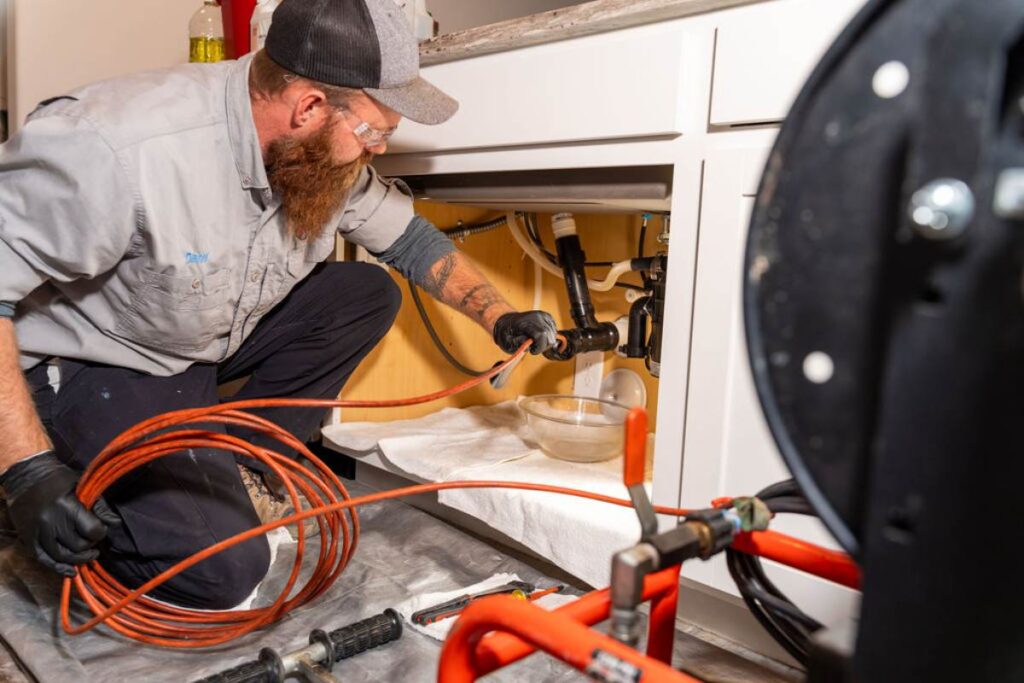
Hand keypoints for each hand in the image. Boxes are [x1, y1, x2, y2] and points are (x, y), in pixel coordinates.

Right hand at [0, 451, 119, 576]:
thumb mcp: (82, 487)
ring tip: (87, 554)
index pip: (92, 531)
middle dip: (90, 545)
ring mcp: (37, 532)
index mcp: (66, 506)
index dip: (100, 532)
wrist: (27, 476)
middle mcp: (50, 522)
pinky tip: (71, 570)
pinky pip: (44, 559)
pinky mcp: (28, 538)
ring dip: (78, 558)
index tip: (100, 529)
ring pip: (62, 556)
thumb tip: (115, 523)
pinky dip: (58, 567)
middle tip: (92, 540)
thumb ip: (100, 506)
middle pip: (78, 546)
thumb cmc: (59, 480)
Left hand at [492, 311, 557, 354]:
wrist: (508, 321)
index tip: (532, 351)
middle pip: (550, 337)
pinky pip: (553, 332)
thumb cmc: (506, 334)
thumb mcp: (507, 343)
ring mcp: (543, 315)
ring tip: (533, 341)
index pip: (542, 335)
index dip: (540, 347)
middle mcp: (537, 316)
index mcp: (525, 322)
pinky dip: (547, 337)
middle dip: (542, 346)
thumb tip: (529, 346)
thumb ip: (518, 345)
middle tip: (531, 346)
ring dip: (545, 342)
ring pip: (553, 336)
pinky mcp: (548, 317)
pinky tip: (538, 337)